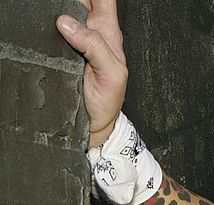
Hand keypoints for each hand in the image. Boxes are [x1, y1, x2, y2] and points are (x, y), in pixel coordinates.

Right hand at [56, 0, 126, 148]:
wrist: (91, 124)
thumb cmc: (107, 101)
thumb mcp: (112, 74)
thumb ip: (95, 46)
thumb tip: (67, 23)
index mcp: (108, 33)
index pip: (105, 1)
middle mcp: (89, 32)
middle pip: (78, 1)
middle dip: (69, 0)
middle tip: (60, 4)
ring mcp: (72, 40)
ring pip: (61, 13)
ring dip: (53, 9)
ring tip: (48, 10)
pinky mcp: (55, 50)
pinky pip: (48, 31)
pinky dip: (44, 25)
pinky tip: (41, 23)